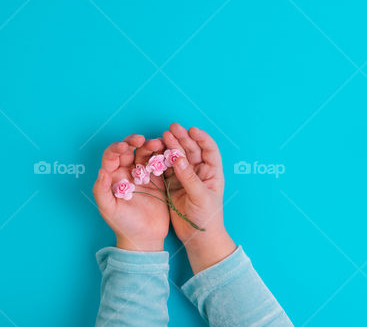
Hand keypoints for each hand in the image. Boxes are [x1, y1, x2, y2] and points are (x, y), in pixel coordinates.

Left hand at [92, 135, 168, 251]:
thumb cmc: (123, 225)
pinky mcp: (157, 181)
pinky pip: (159, 164)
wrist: (144, 238)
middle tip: (142, 139)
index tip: (125, 146)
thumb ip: (101, 190)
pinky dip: (163, 156)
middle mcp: (126, 173)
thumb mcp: (108, 209)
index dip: (117, 148)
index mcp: (112, 177)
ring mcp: (142, 175)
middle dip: (135, 142)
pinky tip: (167, 152)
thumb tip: (101, 171)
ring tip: (158, 143)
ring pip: (145, 154)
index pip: (112, 156)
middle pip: (129, 151)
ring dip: (150, 146)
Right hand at [162, 123, 235, 272]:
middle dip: (182, 138)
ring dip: (170, 146)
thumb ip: (189, 177)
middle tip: (171, 129)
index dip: (201, 138)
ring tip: (162, 137)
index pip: (209, 149)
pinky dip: (161, 160)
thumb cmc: (207, 217)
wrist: (197, 237)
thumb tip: (178, 158)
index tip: (191, 130)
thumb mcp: (200, 197)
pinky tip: (155, 152)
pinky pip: (166, 168)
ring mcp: (185, 177)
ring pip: (177, 157)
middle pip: (191, 150)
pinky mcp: (172, 184)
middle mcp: (199, 172)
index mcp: (212, 172)